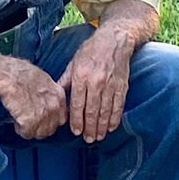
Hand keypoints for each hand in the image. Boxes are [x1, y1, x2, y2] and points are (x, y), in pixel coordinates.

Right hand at [0, 59, 66, 139]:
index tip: (41, 117)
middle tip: (28, 117)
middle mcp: (54, 106)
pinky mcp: (30, 122)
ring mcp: (43, 115)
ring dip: (29, 128)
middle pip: (51, 128)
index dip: (49, 119)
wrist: (7, 75)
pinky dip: (19, 128)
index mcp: (58, 94)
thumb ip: (48, 94)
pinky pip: (26, 134)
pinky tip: (16, 115)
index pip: (61, 118)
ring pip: (39, 134)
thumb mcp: (42, 78)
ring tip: (21, 115)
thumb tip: (45, 101)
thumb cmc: (19, 72)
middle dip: (39, 125)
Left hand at [58, 28, 131, 142]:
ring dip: (102, 127)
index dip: (77, 120)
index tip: (76, 131)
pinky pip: (118, 106)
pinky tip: (111, 127)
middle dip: (90, 127)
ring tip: (98, 137)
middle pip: (92, 111)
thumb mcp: (74, 62)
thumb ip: (66, 80)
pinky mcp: (122, 86)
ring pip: (105, 111)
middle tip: (88, 139)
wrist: (114, 40)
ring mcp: (110, 84)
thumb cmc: (91, 50)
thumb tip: (57, 96)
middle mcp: (96, 81)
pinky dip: (115, 118)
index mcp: (81, 75)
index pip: (77, 104)